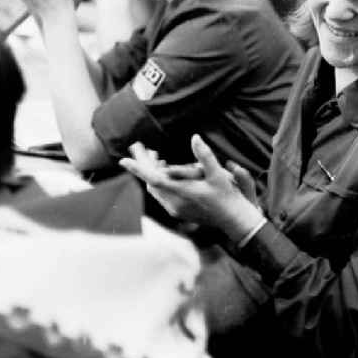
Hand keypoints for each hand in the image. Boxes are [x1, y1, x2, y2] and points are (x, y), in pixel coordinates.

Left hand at [120, 137, 262, 241]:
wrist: (233, 220)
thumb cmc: (227, 196)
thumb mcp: (218, 174)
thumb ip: (205, 155)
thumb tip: (195, 137)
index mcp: (183, 193)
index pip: (155, 179)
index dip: (138, 169)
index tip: (124, 160)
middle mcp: (175, 203)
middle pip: (151, 182)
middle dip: (144, 165)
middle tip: (140, 147)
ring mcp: (176, 209)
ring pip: (155, 189)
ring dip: (151, 173)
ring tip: (154, 156)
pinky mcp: (178, 212)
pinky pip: (161, 195)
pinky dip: (159, 182)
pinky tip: (165, 171)